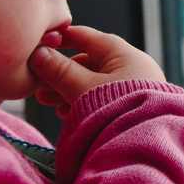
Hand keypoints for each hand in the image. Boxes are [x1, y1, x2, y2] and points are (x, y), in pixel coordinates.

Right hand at [29, 25, 166, 115]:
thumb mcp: (83, 88)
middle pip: (87, 63)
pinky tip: (65, 112)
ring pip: (92, 83)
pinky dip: (82, 102)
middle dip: (60, 74)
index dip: (60, 39)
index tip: (38, 44)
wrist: (146, 146)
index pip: (86, 37)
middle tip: (37, 85)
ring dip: (67, 90)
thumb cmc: (116, 110)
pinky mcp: (131, 107)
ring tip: (47, 101)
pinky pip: (101, 98)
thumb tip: (38, 53)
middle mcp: (131, 67)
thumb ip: (59, 71)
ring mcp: (133, 88)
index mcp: (124, 54)